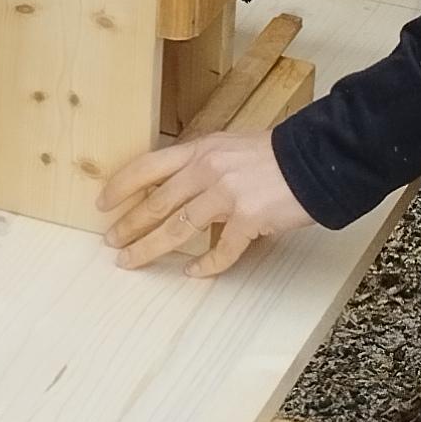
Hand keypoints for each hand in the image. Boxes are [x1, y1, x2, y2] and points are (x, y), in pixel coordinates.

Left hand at [99, 127, 310, 277]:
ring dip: (150, 248)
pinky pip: (220, 250)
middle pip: (157, 203)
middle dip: (129, 225)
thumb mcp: (231, 148)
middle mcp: (207, 169)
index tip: (102, 204)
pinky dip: (205, 265)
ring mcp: (227, 194)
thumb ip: (203, 165)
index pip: (147, 166)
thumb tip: (177, 189)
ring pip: (177, 229)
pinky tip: (192, 273)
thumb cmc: (276, 156)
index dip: (121, 186)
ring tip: (132, 260)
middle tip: (111, 242)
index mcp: (200, 149)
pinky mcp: (248, 218)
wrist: (318, 158)